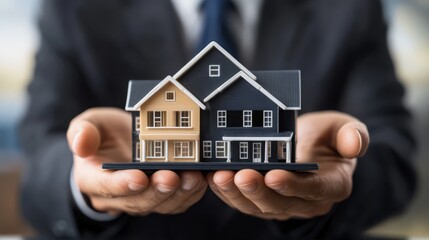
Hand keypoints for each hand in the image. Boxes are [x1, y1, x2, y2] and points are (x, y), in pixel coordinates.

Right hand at [67, 108, 206, 215]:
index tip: (139, 177)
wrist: (120, 146)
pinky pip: (175, 203)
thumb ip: (83, 131)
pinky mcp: (159, 199)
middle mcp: (116, 196)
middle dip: (156, 190)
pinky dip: (190, 194)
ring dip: (178, 194)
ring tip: (194, 177)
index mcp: (93, 179)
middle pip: (137, 200)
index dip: (122, 184)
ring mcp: (139, 200)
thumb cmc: (104, 134)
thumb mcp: (90, 124)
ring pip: (159, 205)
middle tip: (172, 177)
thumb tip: (81, 143)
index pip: (105, 187)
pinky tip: (201, 180)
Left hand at [207, 111, 368, 219]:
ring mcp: (284, 205)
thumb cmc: (326, 138)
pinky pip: (245, 202)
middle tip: (240, 175)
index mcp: (332, 186)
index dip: (294, 185)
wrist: (310, 148)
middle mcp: (308, 202)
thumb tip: (355, 144)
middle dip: (258, 191)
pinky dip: (228, 192)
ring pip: (258, 206)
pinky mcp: (264, 203)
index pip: (314, 190)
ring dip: (237, 193)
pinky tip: (213, 177)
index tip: (274, 175)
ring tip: (219, 176)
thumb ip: (352, 134)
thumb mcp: (343, 127)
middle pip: (281, 202)